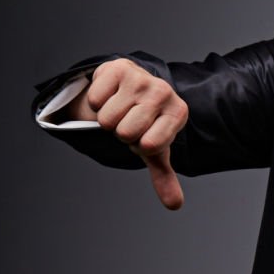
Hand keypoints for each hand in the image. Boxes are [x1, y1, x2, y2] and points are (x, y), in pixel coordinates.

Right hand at [70, 59, 188, 209]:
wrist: (136, 88)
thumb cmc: (147, 123)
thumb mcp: (156, 150)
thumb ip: (165, 177)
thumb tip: (175, 205)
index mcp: (178, 113)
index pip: (149, 145)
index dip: (140, 145)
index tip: (146, 136)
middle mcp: (164, 93)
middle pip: (125, 132)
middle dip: (122, 132)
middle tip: (130, 122)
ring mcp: (142, 78)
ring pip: (107, 118)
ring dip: (108, 119)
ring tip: (121, 110)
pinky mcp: (119, 68)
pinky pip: (95, 99)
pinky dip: (97, 102)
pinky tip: (111, 96)